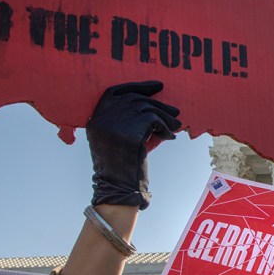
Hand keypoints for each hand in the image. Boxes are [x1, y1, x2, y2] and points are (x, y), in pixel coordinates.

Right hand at [86, 80, 181, 209]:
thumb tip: (156, 105)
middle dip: (158, 102)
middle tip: (175, 110)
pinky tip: (170, 136)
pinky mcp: (128, 133)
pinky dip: (165, 127)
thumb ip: (130, 121)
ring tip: (177, 125)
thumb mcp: (121, 139)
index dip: (137, 86)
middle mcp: (102, 118)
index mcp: (96, 118)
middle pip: (134, 99)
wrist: (118, 188)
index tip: (156, 86)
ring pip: (146, 108)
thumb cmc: (124, 166)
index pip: (115, 91)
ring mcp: (113, 124)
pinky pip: (153, 120)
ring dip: (165, 116)